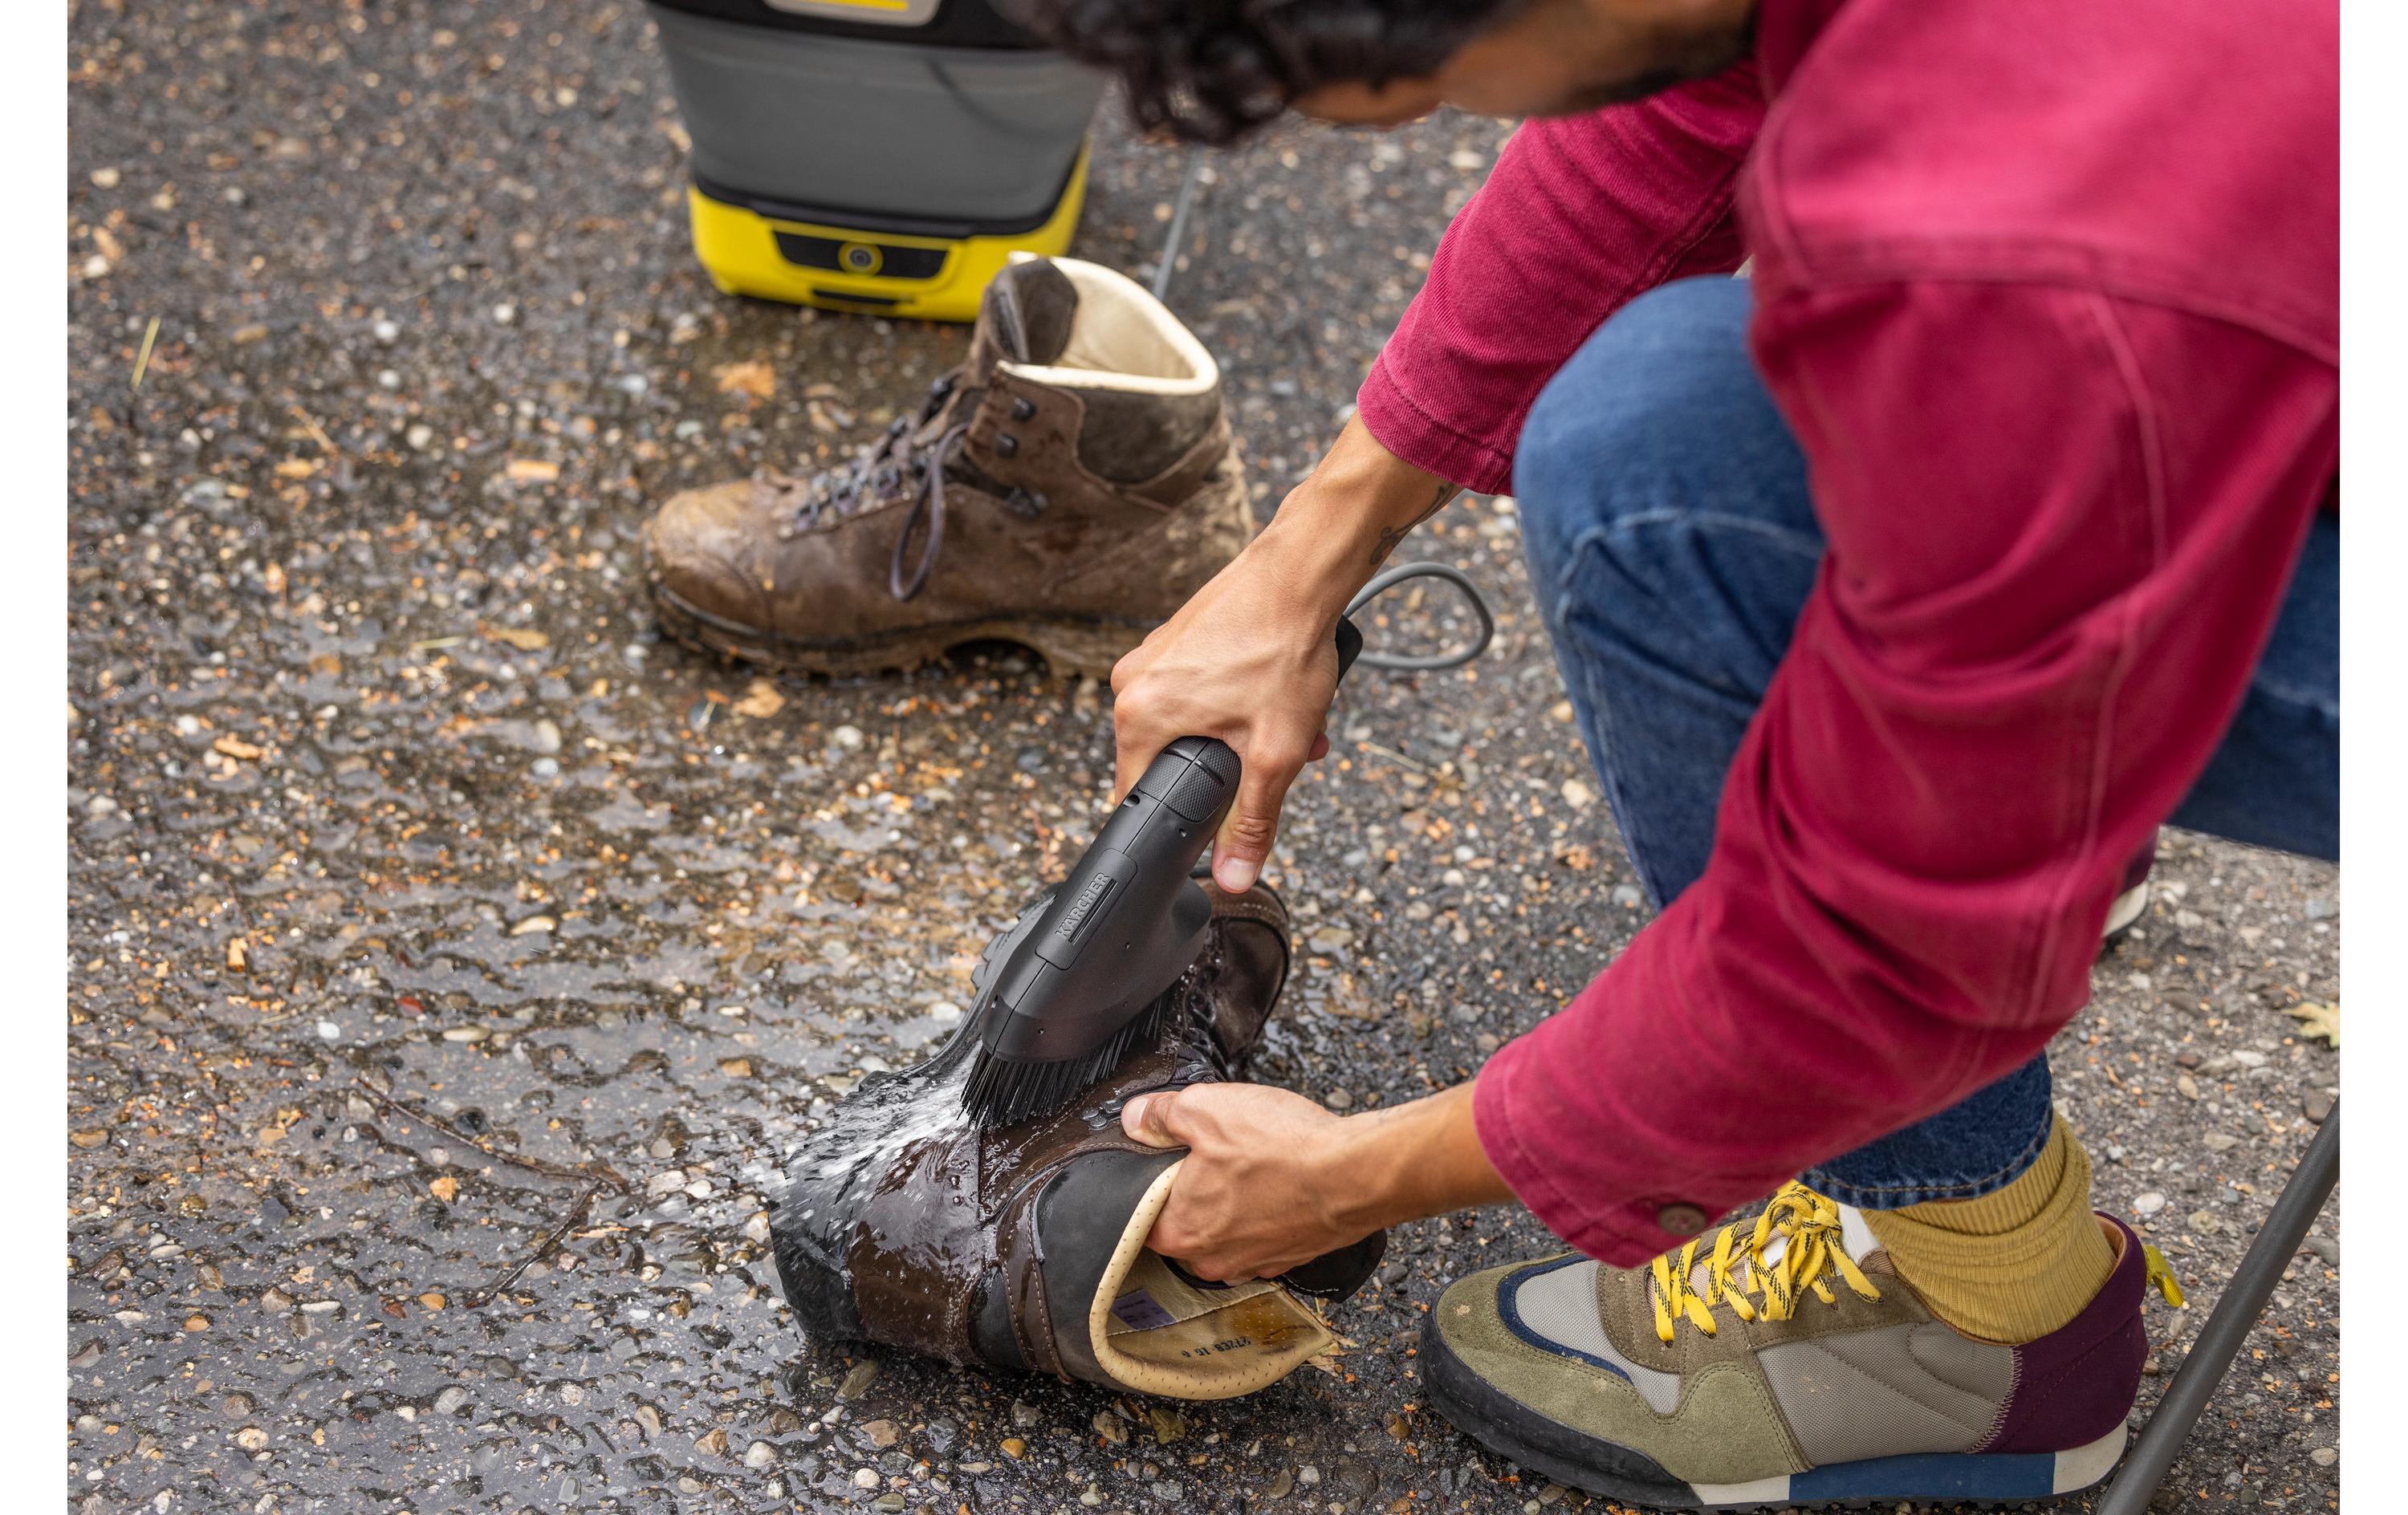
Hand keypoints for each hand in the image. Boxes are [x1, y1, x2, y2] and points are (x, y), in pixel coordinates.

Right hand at [1110, 547, 1340, 892]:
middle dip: (1230, 770)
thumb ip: (1253, 821)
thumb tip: (1234, 874)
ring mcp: (1155, 654)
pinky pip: (1200, 687)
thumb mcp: (1274, 751)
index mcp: (1139, 714)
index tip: (1213, 821)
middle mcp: (1134, 681)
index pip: (1138, 797)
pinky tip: (1279, 692)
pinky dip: (1239, 699)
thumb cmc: (1283, 646)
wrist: (1302, 570)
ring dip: (1244, 733)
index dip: (1180, 819)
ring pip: (1194, 722)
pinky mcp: (1179, 637)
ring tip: (1293, 723)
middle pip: (1172, 759)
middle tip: (1275, 758)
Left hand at [1121, 1079, 1512, 1281]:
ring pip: (1227, 1229)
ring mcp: (1256, 1263)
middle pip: (1184, 1223)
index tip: (1163, 1158)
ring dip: (1233, 1200)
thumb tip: (1137, 1118)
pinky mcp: (1292, 1255)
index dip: (1148, 1182)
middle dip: (1193, 1190)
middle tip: (1211, 1152)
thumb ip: (1160, 1114)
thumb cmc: (1284, 1147)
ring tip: (1253, 1162)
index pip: (1139, 1217)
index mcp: (1181, 1233)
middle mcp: (1214, 1260)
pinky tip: (1281, 1178)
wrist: (1357, 1174)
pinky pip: (1264, 1231)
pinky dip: (1268, 1208)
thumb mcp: (1206, 1109)